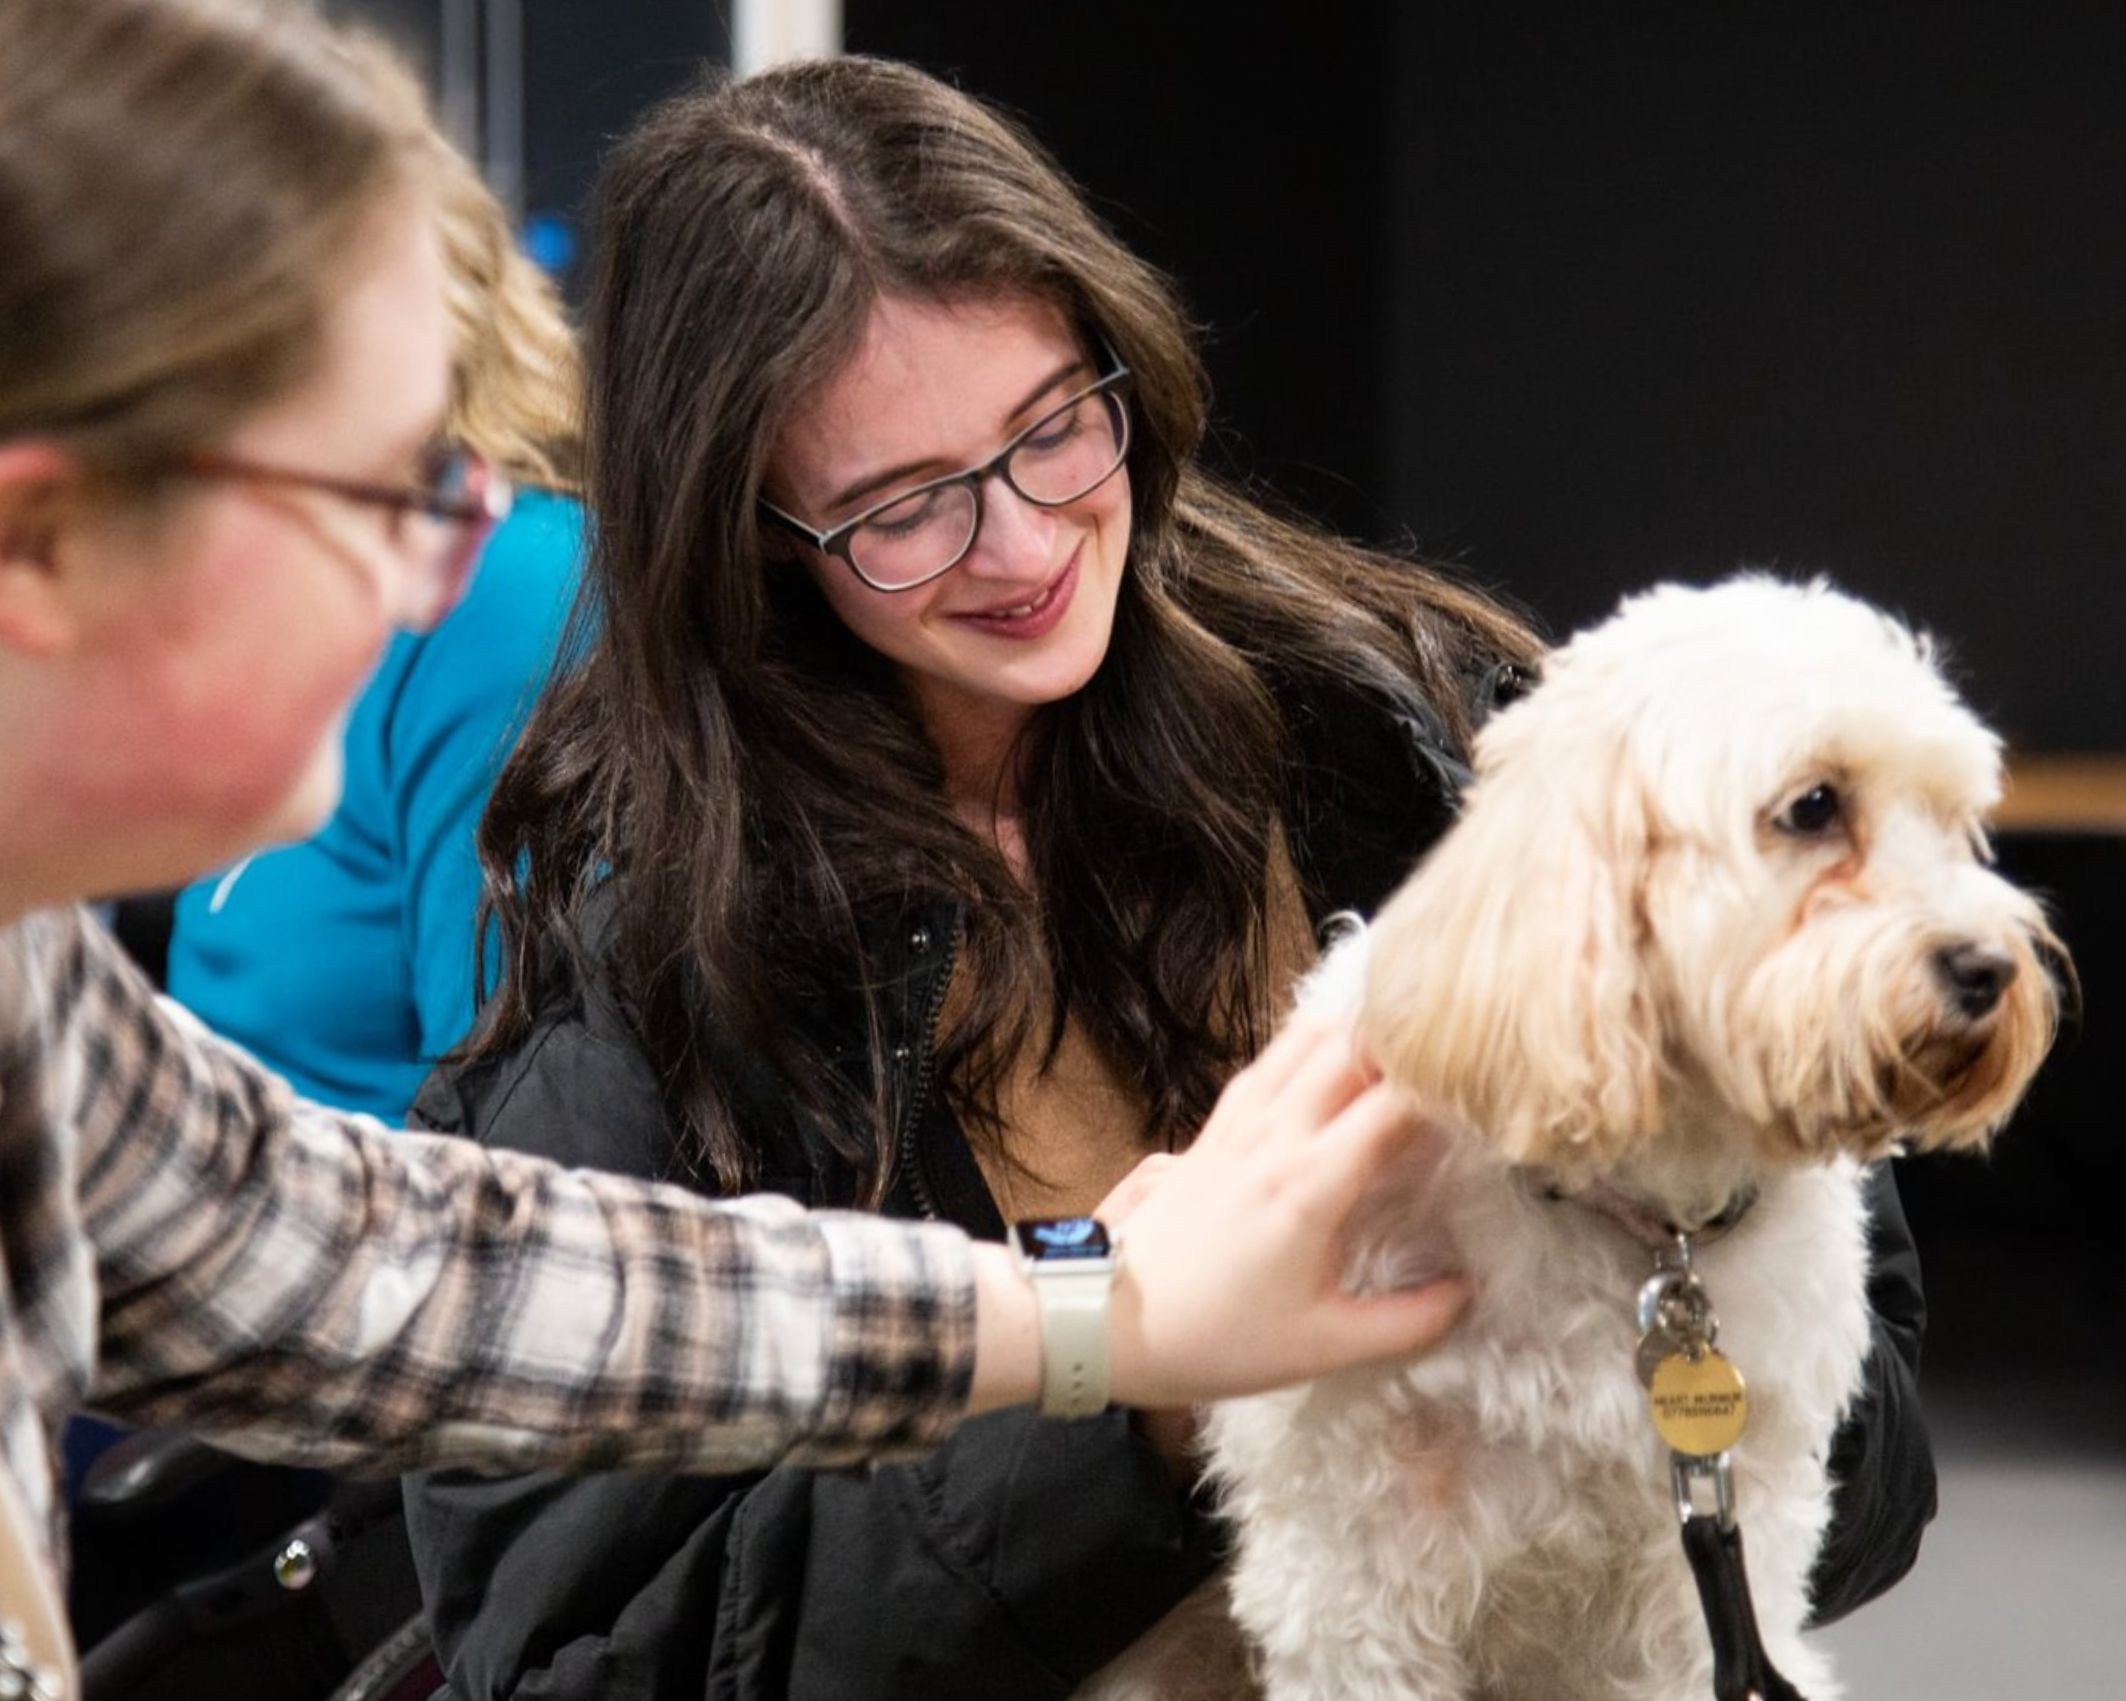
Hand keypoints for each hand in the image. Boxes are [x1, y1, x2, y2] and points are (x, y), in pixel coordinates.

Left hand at [1103, 1006, 1467, 1408]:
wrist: (1111, 1320)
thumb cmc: (1215, 1337)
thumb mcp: (1324, 1347)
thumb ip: (1408, 1322)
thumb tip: (1467, 1293)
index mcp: (1310, 1184)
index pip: (1395, 1101)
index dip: (1448, 1085)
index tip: (1489, 1091)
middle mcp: (1276, 1136)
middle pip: (1350, 1046)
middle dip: (1408, 1039)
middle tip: (1456, 1051)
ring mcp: (1238, 1123)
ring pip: (1304, 1040)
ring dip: (1357, 1031)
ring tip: (1406, 1036)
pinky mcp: (1213, 1127)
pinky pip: (1268, 1061)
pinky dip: (1309, 1044)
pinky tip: (1331, 1050)